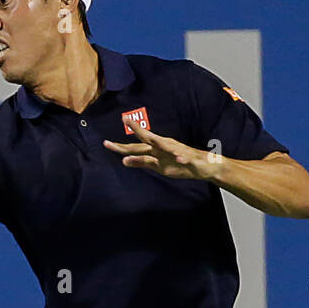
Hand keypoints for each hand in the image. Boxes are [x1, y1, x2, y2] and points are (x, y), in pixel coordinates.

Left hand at [103, 125, 220, 180]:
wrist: (203, 164)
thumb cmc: (178, 162)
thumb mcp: (156, 165)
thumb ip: (141, 161)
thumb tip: (124, 160)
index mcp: (156, 148)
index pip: (135, 146)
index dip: (121, 145)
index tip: (105, 143)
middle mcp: (163, 148)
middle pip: (142, 145)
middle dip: (127, 144)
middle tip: (109, 142)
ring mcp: (175, 152)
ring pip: (163, 148)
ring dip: (155, 147)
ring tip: (143, 145)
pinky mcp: (188, 160)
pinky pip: (185, 159)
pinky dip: (182, 158)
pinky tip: (179, 158)